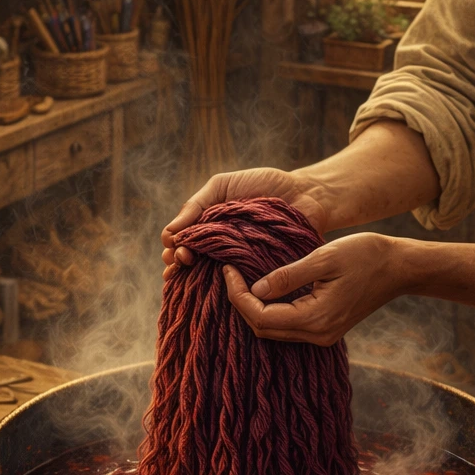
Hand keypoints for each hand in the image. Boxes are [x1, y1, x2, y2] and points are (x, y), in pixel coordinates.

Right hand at [161, 167, 327, 280]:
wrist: (305, 195)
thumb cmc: (264, 185)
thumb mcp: (223, 186)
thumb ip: (196, 204)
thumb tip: (169, 233)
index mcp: (209, 230)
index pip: (182, 244)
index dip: (173, 249)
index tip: (173, 248)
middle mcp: (220, 250)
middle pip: (191, 264)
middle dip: (179, 263)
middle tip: (181, 259)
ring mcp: (238, 264)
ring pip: (210, 278)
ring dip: (195, 278)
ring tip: (188, 270)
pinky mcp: (258, 275)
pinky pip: (239, 286)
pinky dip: (225, 289)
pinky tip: (215, 286)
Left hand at [222, 233, 400, 345]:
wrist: (399, 268)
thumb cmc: (366, 255)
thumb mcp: (324, 258)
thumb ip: (288, 276)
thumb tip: (255, 288)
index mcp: (315, 318)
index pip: (260, 317)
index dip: (237, 295)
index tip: (228, 269)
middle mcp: (317, 335)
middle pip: (262, 328)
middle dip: (240, 303)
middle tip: (230, 273)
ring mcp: (322, 336)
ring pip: (272, 330)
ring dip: (252, 308)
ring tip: (240, 279)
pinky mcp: (324, 330)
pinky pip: (286, 326)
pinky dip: (268, 310)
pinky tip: (261, 290)